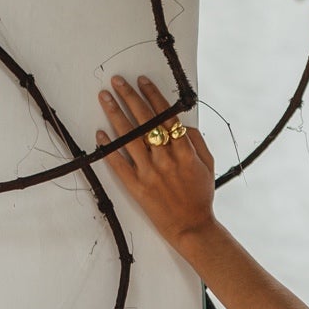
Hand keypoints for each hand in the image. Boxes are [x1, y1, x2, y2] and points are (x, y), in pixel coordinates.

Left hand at [95, 74, 215, 248]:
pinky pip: (119, 164)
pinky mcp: (137, 187)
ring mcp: (149, 173)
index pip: (166, 117)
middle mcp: (166, 160)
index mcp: (185, 152)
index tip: (142, 81)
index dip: (153, 96)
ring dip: (115, 115)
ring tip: (104, 98)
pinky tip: (100, 133)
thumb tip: (182, 123)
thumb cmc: (200, 196)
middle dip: (130, 97)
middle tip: (117, 82)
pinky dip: (109, 148)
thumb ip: (197, 142)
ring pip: (129, 138)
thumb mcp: (208, 165)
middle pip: (145, 122)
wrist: (192, 227)